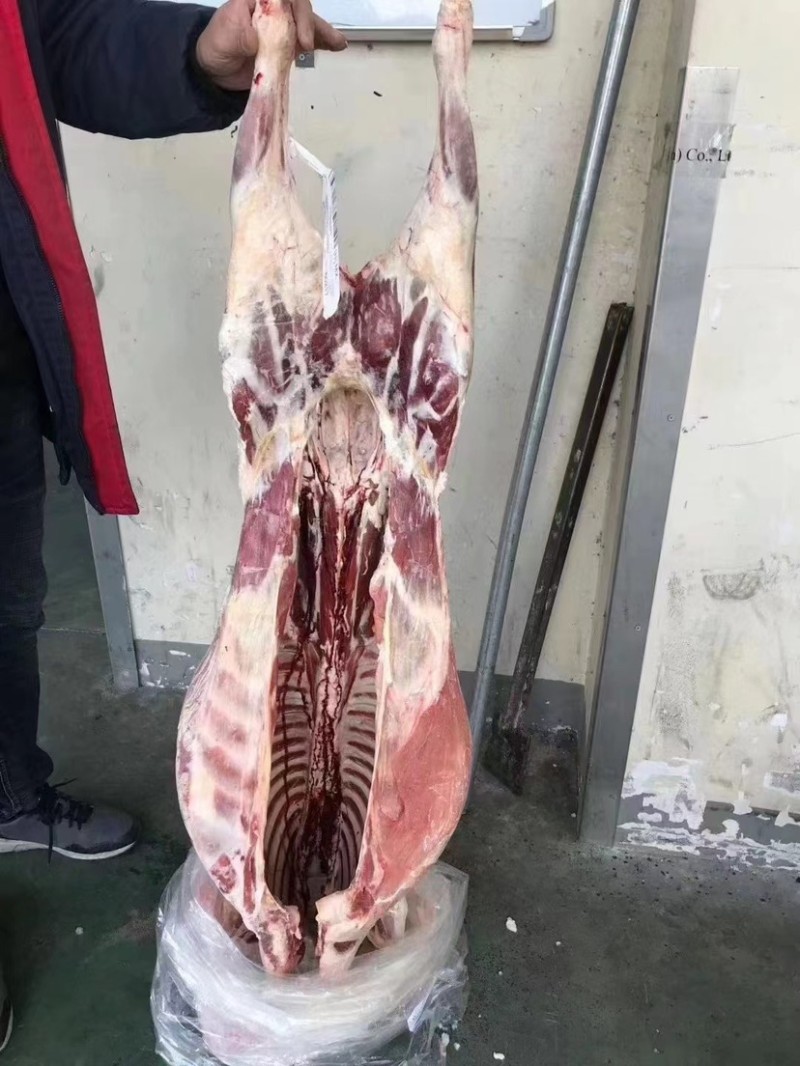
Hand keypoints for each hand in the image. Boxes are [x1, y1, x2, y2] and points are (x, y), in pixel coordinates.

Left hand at [196, 0, 347, 92]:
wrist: (216, 70)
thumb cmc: (217, 45)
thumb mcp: (224, 36)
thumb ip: (241, 35)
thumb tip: (257, 39)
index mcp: (257, 0)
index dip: (295, 10)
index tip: (297, 37)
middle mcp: (273, 9)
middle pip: (299, 6)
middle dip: (309, 22)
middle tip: (309, 44)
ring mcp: (282, 27)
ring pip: (307, 23)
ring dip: (323, 31)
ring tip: (338, 43)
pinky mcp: (288, 44)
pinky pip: (309, 39)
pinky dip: (322, 42)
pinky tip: (336, 46)